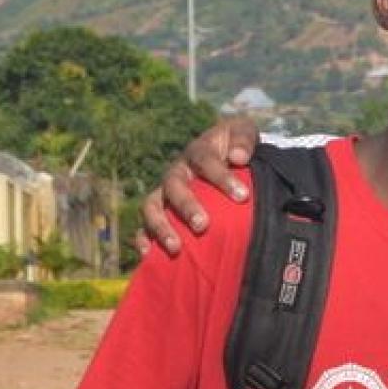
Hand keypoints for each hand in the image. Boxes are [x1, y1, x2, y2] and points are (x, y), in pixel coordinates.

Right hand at [137, 116, 260, 257]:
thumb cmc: (236, 146)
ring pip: (153, 207)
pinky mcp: (161, 212)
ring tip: (176, 247)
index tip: (242, 196)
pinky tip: (149, 255)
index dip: (222, 178)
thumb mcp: (243, 133)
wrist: (225, 152)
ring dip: (161, 227)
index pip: (205, 162)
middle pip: (174, 186)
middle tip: (203, 225)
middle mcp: (177, 172)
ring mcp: (165, 193)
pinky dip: (143, 239)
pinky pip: (144, 225)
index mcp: (198, 152)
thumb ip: (243, 140)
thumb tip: (238, 157)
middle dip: (186, 206)